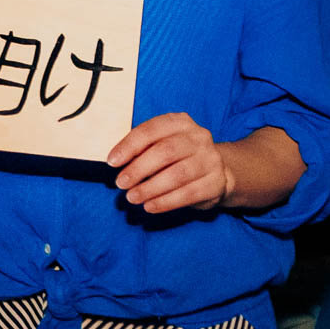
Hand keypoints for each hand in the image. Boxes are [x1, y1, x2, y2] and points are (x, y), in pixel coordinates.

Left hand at [107, 113, 234, 213]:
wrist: (217, 172)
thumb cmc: (179, 157)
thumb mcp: (163, 144)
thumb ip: (142, 149)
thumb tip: (116, 162)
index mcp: (180, 122)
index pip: (151, 130)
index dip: (129, 146)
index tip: (112, 162)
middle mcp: (198, 137)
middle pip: (165, 152)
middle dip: (138, 169)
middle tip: (121, 183)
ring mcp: (210, 160)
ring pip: (177, 175)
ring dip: (150, 188)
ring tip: (132, 197)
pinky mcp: (215, 183)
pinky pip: (187, 194)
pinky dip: (165, 202)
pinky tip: (150, 206)